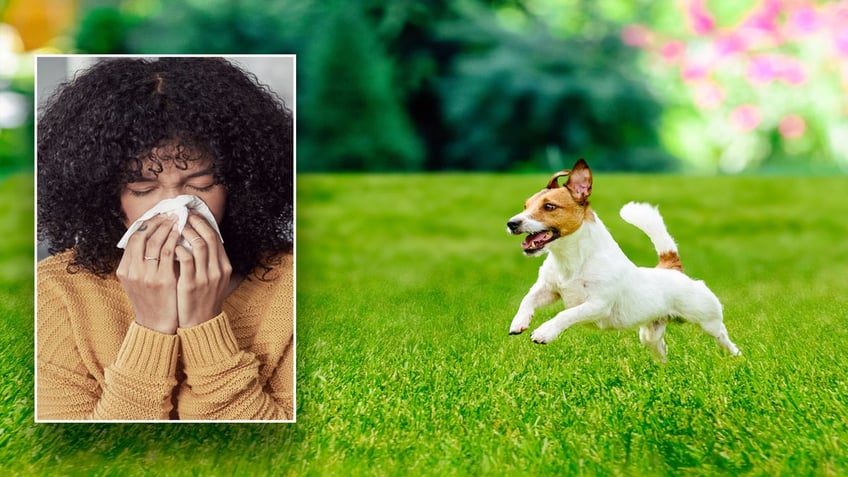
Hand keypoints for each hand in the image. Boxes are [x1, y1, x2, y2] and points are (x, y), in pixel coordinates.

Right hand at [116, 214, 180, 333]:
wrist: (156, 325)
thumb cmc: (151, 300)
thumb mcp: (137, 281)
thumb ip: (139, 262)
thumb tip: (149, 238)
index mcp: (124, 270)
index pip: (133, 238)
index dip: (146, 224)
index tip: (158, 215)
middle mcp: (133, 271)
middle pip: (142, 236)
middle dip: (156, 222)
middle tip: (169, 213)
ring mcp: (147, 276)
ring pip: (155, 242)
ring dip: (167, 227)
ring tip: (177, 219)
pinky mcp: (162, 280)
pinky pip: (168, 253)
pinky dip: (174, 240)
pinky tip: (181, 234)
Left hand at [173, 213, 231, 327]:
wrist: (201, 323)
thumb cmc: (203, 298)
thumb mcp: (213, 279)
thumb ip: (209, 261)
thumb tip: (196, 239)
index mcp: (224, 266)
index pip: (216, 237)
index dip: (203, 223)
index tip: (191, 214)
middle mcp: (218, 270)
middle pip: (209, 237)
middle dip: (195, 222)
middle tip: (182, 215)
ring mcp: (206, 277)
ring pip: (199, 245)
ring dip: (186, 233)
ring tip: (175, 227)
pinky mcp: (191, 285)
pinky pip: (186, 260)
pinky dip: (179, 249)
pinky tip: (170, 246)